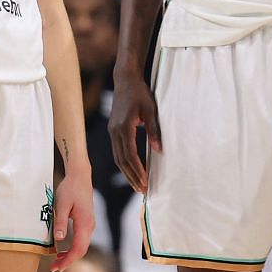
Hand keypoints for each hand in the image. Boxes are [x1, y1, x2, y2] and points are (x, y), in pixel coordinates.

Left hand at [50, 165, 96, 271]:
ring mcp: (89, 225)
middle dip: (68, 261)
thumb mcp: (62, 204)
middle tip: (54, 268)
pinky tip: (62, 250)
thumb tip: (59, 240)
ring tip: (56, 261)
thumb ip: (61, 222)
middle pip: (81, 251)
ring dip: (70, 256)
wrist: (80, 176)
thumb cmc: (70, 189)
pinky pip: (81, 241)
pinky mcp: (86, 223)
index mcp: (84, 223)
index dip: (68, 260)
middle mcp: (89, 226)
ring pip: (82, 246)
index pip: (78, 249)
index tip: (57, 267)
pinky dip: (72, 249)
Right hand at [108, 73, 160, 194]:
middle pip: (122, 161)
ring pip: (118, 158)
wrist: (125, 80)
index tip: (145, 182)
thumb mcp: (151, 110)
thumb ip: (155, 131)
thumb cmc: (140, 93)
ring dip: (127, 173)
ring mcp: (112, 132)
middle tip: (142, 191)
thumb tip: (159, 150)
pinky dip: (124, 164)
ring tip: (137, 185)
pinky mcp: (113, 131)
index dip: (138, 170)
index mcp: (124, 128)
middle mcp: (115, 132)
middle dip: (132, 177)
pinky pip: (117, 152)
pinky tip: (131, 171)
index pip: (130, 155)